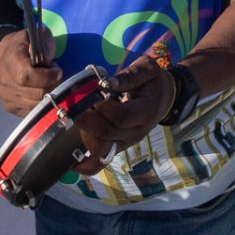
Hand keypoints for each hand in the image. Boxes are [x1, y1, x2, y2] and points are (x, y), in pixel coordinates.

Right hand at [0, 27, 62, 116]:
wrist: (4, 56)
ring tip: (47, 82)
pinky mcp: (9, 107)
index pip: (27, 76)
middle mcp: (5, 81)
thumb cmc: (26, 45)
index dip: (46, 77)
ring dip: (48, 95)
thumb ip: (45, 45)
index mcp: (10, 61)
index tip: (57, 71)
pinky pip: (32, 111)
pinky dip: (41, 103)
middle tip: (54, 75)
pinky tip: (39, 90)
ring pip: (37, 105)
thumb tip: (48, 62)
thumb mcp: (37, 36)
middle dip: (52, 85)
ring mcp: (5, 97)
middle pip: (36, 94)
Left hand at [73, 46, 174, 174]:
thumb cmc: (152, 82)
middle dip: (86, 121)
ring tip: (73, 120)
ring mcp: (126, 143)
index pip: (122, 116)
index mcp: (145, 111)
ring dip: (83, 137)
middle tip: (71, 106)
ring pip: (101, 150)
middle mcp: (136, 132)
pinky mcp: (117, 148)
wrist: (163, 98)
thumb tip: (104, 83)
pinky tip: (70, 158)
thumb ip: (128, 76)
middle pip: (108, 133)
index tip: (91, 93)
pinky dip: (83, 164)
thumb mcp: (147, 70)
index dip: (103, 107)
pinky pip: (99, 163)